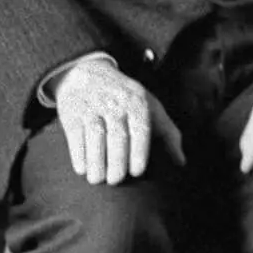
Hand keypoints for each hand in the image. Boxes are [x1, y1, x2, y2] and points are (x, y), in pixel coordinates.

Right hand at [54, 58, 184, 184]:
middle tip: (116, 181)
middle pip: (116, 135)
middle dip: (116, 161)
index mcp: (137, 103)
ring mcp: (92, 107)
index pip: (140, 128)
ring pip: (94, 136)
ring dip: (96, 161)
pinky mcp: (72, 112)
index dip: (139, 151)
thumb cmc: (125, 98)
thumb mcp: (150, 106)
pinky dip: (78, 153)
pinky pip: (75, 134)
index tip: (137, 172)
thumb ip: (169, 134)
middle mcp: (115, 103)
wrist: (87, 72)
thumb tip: (181, 162)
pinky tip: (82, 169)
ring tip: (97, 180)